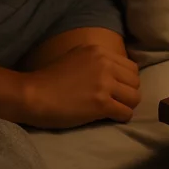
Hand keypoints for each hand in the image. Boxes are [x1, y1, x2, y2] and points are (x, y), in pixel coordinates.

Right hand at [20, 43, 140, 128]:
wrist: (33, 94)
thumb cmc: (48, 78)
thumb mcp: (74, 56)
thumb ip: (95, 60)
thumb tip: (113, 71)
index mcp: (98, 51)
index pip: (130, 66)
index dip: (126, 80)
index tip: (119, 89)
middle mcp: (105, 64)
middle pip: (135, 81)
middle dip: (129, 93)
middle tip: (118, 101)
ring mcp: (104, 84)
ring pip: (134, 97)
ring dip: (127, 105)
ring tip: (115, 110)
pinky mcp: (101, 103)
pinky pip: (126, 112)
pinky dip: (122, 117)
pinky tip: (111, 117)